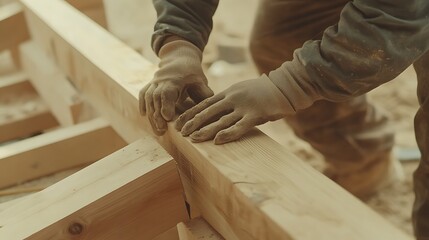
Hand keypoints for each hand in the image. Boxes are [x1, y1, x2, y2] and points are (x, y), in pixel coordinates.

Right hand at [139, 40, 212, 134]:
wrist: (179, 58)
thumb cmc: (192, 73)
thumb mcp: (200, 81)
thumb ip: (204, 95)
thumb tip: (209, 109)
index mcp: (175, 79)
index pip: (167, 92)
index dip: (166, 105)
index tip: (168, 118)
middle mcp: (161, 80)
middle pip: (155, 98)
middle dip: (157, 115)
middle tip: (162, 130)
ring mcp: (154, 82)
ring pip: (148, 98)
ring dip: (151, 115)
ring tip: (158, 131)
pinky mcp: (149, 84)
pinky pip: (143, 94)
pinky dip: (142, 104)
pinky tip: (143, 116)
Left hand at [175, 75, 295, 143]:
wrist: (284, 87)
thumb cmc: (262, 91)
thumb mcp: (241, 91)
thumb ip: (228, 99)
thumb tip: (214, 110)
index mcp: (228, 92)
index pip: (204, 103)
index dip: (190, 113)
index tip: (178, 121)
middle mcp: (233, 98)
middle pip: (208, 111)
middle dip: (193, 122)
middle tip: (180, 132)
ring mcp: (244, 106)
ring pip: (220, 120)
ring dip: (206, 130)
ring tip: (193, 138)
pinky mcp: (255, 115)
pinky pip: (239, 126)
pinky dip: (228, 134)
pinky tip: (217, 141)